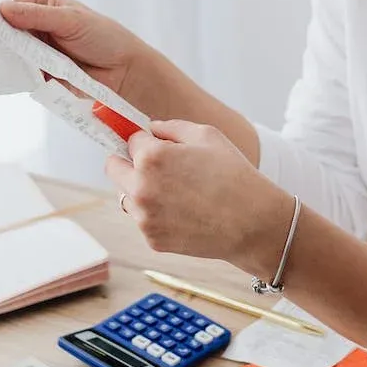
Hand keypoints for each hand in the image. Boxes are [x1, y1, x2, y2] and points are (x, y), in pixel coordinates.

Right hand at [0, 0, 147, 98]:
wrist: (124, 71)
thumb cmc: (103, 36)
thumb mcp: (71, 19)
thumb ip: (38, 15)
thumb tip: (3, 9)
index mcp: (41, 2)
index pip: (10, 4)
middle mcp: (35, 24)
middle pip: (5, 29)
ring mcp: (36, 49)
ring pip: (10, 52)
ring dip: (5, 57)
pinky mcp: (39, 72)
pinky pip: (20, 73)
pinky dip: (16, 75)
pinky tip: (9, 76)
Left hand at [106, 119, 294, 265]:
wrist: (252, 224)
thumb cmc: (234, 175)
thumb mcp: (207, 135)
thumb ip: (170, 127)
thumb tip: (150, 130)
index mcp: (151, 157)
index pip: (129, 140)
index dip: (144, 140)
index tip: (149, 143)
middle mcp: (140, 187)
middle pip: (114, 167)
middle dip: (130, 162)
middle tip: (156, 166)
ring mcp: (144, 216)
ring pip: (126, 195)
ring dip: (140, 189)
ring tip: (176, 191)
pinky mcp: (152, 238)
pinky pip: (143, 219)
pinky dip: (156, 214)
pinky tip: (184, 211)